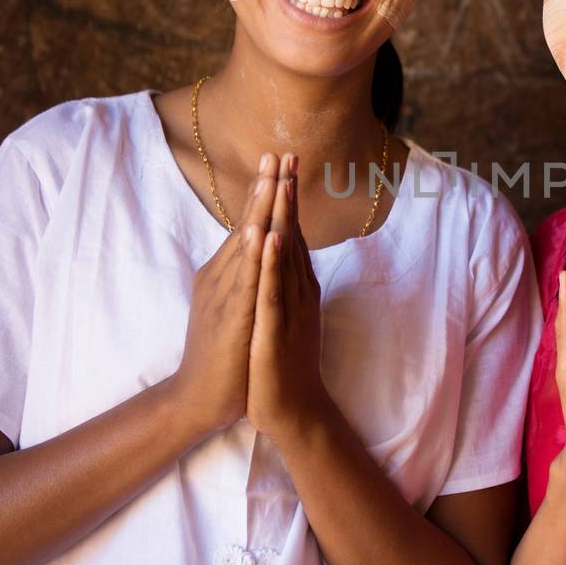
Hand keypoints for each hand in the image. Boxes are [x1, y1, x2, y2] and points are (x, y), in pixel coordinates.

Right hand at [173, 154, 281, 434]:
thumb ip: (243, 277)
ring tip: (271, 178)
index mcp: (227, 274)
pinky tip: (260, 233)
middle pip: (247, 225)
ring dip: (259, 210)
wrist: (200, 397)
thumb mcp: (235, 305)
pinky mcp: (230, 317)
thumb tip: (257, 251)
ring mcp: (224, 295)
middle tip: (277, 153)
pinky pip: (244, 281)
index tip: (281, 161)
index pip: (249, 225)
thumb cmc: (223, 353)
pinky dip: (252, 256)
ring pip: (245, 245)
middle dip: (264, 189)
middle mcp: (222, 277)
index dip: (265, 194)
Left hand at [247, 153, 328, 437]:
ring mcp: (289, 309)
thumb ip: (283, 284)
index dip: (286, 197)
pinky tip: (268, 237)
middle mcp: (297, 292)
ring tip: (281, 181)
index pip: (290, 232)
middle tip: (286, 153)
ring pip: (285, 255)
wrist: (291, 411)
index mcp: (295, 286)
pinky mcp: (275, 330)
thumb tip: (280, 256)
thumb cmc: (282, 364)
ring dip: (282, 216)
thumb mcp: (282, 314)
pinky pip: (273, 291)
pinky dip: (271, 262)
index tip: (283, 161)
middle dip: (287, 193)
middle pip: (291, 234)